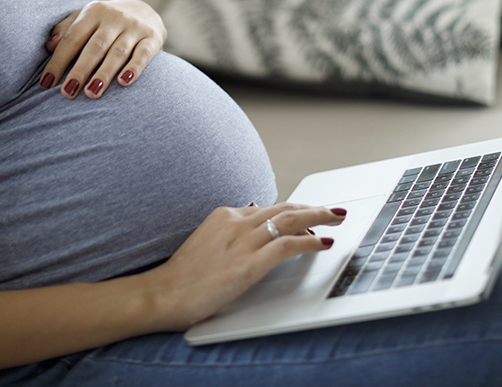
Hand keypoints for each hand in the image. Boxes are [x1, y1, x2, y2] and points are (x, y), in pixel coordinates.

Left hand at [39, 0, 166, 98]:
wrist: (144, 10)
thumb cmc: (105, 22)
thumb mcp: (85, 19)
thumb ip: (66, 30)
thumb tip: (49, 45)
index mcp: (93, 11)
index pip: (73, 37)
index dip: (59, 60)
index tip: (46, 83)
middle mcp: (114, 17)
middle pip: (95, 46)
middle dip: (80, 71)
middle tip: (67, 93)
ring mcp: (135, 27)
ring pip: (118, 52)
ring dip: (104, 74)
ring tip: (92, 93)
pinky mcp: (153, 37)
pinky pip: (143, 54)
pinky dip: (134, 68)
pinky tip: (124, 82)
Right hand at [138, 203, 346, 329]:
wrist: (164, 294)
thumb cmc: (183, 276)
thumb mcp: (207, 241)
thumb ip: (230, 229)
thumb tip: (255, 212)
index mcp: (224, 215)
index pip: (270, 208)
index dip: (295, 212)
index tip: (310, 217)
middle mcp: (236, 222)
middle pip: (285, 208)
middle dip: (314, 207)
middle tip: (335, 210)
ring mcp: (243, 242)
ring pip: (291, 220)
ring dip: (319, 217)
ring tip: (337, 219)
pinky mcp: (249, 263)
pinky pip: (288, 244)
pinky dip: (310, 241)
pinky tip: (323, 243)